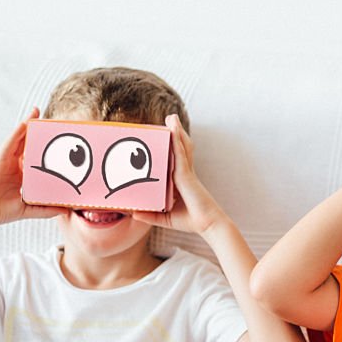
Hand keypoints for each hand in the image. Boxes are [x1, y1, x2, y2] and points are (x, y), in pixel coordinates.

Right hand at [0, 108, 66, 230]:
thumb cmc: (2, 212)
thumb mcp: (30, 209)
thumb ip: (47, 209)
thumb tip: (67, 210)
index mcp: (22, 174)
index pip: (36, 156)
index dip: (45, 146)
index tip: (59, 139)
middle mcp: (14, 164)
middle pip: (27, 143)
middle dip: (37, 131)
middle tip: (50, 120)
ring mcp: (6, 161)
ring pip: (18, 139)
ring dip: (27, 124)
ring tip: (37, 112)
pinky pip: (9, 143)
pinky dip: (17, 132)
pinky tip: (25, 122)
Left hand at [131, 114, 227, 235]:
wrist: (208, 224)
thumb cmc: (191, 221)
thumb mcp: (165, 217)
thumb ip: (150, 215)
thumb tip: (133, 213)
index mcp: (181, 181)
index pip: (176, 159)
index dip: (172, 146)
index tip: (165, 135)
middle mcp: (185, 173)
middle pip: (180, 148)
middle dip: (176, 133)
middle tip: (169, 119)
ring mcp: (186, 172)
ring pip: (182, 146)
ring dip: (177, 131)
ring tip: (171, 117)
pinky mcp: (187, 175)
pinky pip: (180, 154)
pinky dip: (177, 141)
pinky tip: (173, 130)